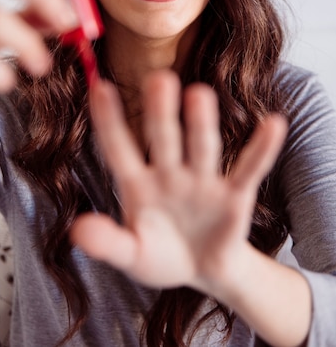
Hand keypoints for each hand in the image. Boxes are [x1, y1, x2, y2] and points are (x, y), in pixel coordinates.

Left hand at [71, 71, 286, 297]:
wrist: (203, 271)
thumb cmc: (161, 255)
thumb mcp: (131, 254)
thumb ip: (107, 243)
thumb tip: (77, 231)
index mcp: (138, 184)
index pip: (120, 148)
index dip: (110, 121)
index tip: (99, 89)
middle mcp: (170, 173)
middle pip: (163, 137)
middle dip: (160, 111)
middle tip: (158, 78)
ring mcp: (203, 182)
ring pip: (201, 147)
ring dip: (200, 123)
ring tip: (199, 94)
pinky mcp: (235, 196)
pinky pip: (248, 169)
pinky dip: (261, 148)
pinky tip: (273, 123)